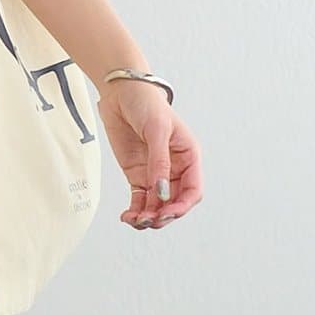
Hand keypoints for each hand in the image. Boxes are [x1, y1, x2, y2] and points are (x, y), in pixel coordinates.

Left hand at [96, 81, 203, 230]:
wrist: (121, 93)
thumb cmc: (146, 104)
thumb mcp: (157, 130)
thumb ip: (159, 161)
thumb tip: (162, 191)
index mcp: (189, 157)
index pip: (193, 190)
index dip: (182, 205)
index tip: (167, 212)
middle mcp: (175, 169)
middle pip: (175, 202)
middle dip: (163, 215)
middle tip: (148, 220)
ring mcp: (155, 174)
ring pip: (157, 205)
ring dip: (148, 217)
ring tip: (134, 220)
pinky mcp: (137, 175)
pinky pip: (140, 200)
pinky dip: (135, 211)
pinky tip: (127, 217)